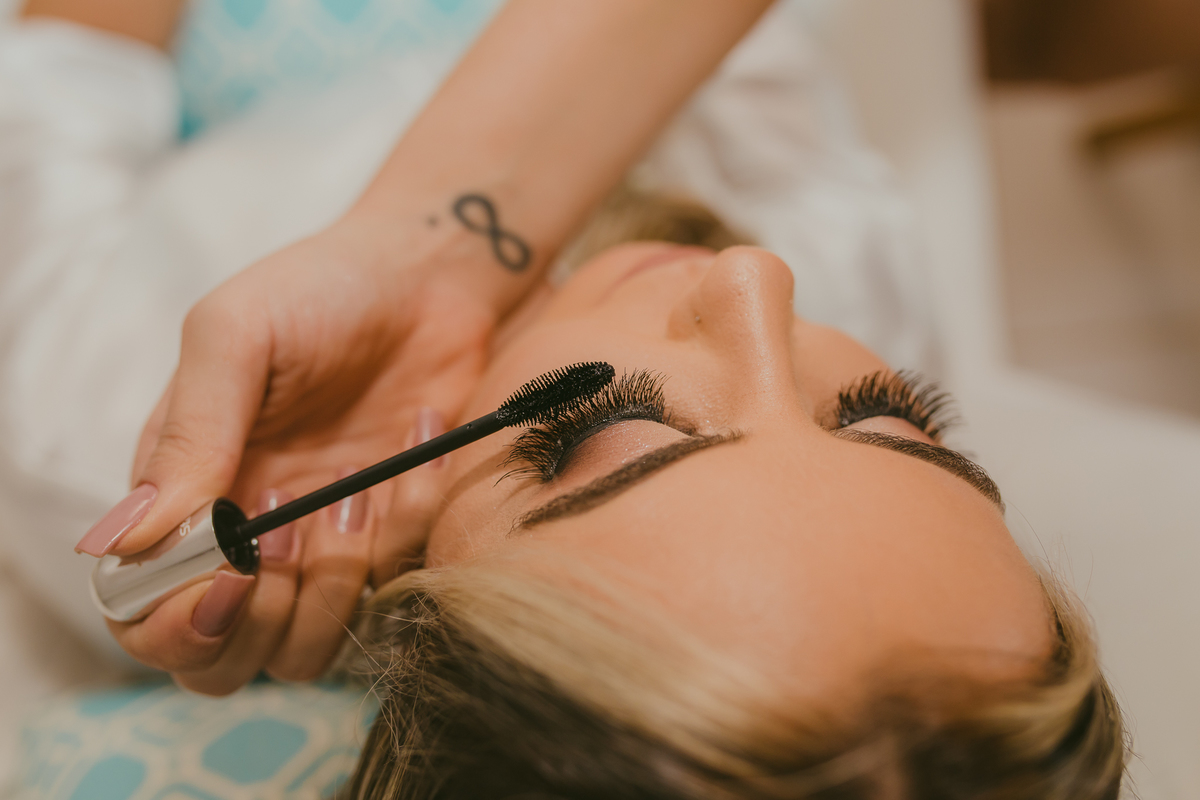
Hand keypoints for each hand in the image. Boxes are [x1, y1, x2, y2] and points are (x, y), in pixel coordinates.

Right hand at [80, 213, 499, 692]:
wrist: (428, 276)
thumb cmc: (318, 292)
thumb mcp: (236, 338)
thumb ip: (189, 436)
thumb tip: (124, 541)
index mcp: (182, 497)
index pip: (143, 614)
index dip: (175, 627)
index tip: (230, 580)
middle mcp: (245, 540)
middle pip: (220, 662)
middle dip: (255, 622)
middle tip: (292, 535)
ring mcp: (322, 548)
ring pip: (307, 649)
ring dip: (335, 584)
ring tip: (356, 490)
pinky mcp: (392, 541)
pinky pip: (396, 585)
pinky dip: (410, 523)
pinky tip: (417, 446)